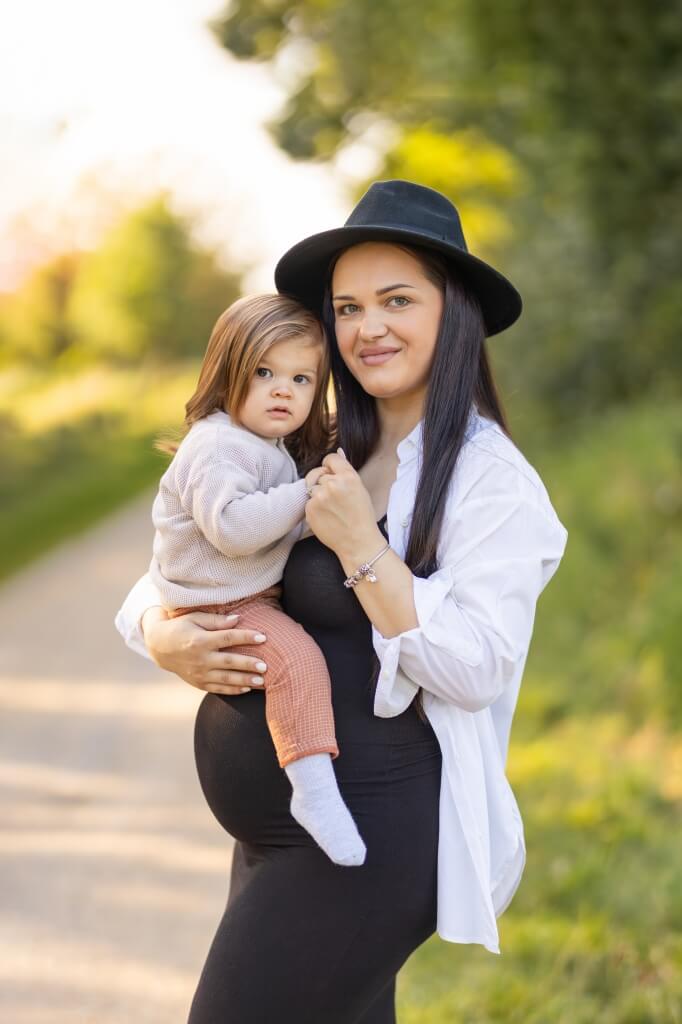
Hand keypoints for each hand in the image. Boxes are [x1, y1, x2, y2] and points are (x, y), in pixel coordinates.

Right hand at [141, 607, 267, 694]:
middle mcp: (200, 659)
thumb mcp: (195, 618)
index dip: (246, 637)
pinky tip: (247, 688)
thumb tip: (238, 619)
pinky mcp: (198, 683)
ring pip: (226, 679)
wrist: (159, 647)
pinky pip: (218, 689)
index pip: (227, 638)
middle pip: (229, 662)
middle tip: (266, 666)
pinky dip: (233, 690)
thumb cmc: (181, 627)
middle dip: (248, 664)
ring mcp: (199, 673)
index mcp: (200, 640)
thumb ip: (216, 620)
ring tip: (262, 681)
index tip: (263, 637)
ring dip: (245, 680)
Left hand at [305, 449, 382, 559]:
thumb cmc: (362, 516)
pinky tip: (327, 516)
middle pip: (319, 473)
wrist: (358, 542)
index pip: (330, 458)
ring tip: (332, 508)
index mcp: (348, 477)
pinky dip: (314, 508)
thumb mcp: (360, 489)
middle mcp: (333, 484)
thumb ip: (346, 471)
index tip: (332, 474)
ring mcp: (319, 497)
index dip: (330, 466)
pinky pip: (308, 501)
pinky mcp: (310, 509)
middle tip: (334, 497)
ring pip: (312, 487)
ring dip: (318, 495)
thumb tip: (337, 451)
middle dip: (324, 482)